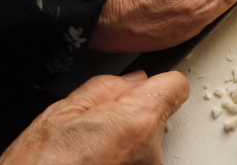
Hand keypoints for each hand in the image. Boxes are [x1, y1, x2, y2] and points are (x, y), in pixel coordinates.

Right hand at [0, 70, 188, 164]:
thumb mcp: (61, 112)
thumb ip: (105, 88)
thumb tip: (131, 80)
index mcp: (138, 121)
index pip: (175, 86)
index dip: (154, 83)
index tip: (138, 87)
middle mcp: (150, 151)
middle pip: (155, 115)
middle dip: (129, 114)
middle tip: (91, 126)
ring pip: (142, 143)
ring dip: (120, 142)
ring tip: (83, 152)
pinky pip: (133, 161)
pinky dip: (116, 160)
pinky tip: (89, 164)